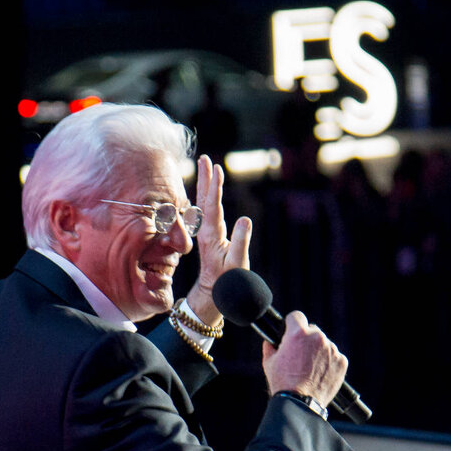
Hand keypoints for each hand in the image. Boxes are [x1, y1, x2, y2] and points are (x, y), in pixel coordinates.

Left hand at [186, 154, 252, 325]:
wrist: (214, 292)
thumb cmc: (227, 280)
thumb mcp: (237, 263)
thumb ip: (241, 241)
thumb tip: (245, 219)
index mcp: (212, 234)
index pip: (212, 205)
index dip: (215, 187)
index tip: (216, 168)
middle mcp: (207, 230)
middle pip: (205, 199)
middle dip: (206, 178)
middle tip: (205, 158)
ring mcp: (208, 231)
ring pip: (205, 203)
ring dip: (206, 184)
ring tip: (207, 167)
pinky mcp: (211, 234)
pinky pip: (208, 210)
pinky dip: (208, 196)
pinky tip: (208, 190)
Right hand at [262, 311, 347, 406]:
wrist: (301, 403)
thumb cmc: (283, 383)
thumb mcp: (269, 362)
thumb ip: (270, 347)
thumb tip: (269, 341)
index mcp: (298, 333)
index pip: (296, 316)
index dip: (292, 324)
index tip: (291, 331)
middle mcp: (317, 337)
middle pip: (312, 330)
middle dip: (306, 339)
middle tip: (300, 355)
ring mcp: (331, 349)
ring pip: (324, 344)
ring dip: (318, 351)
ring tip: (310, 368)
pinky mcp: (342, 361)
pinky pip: (334, 356)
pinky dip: (328, 362)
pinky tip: (319, 373)